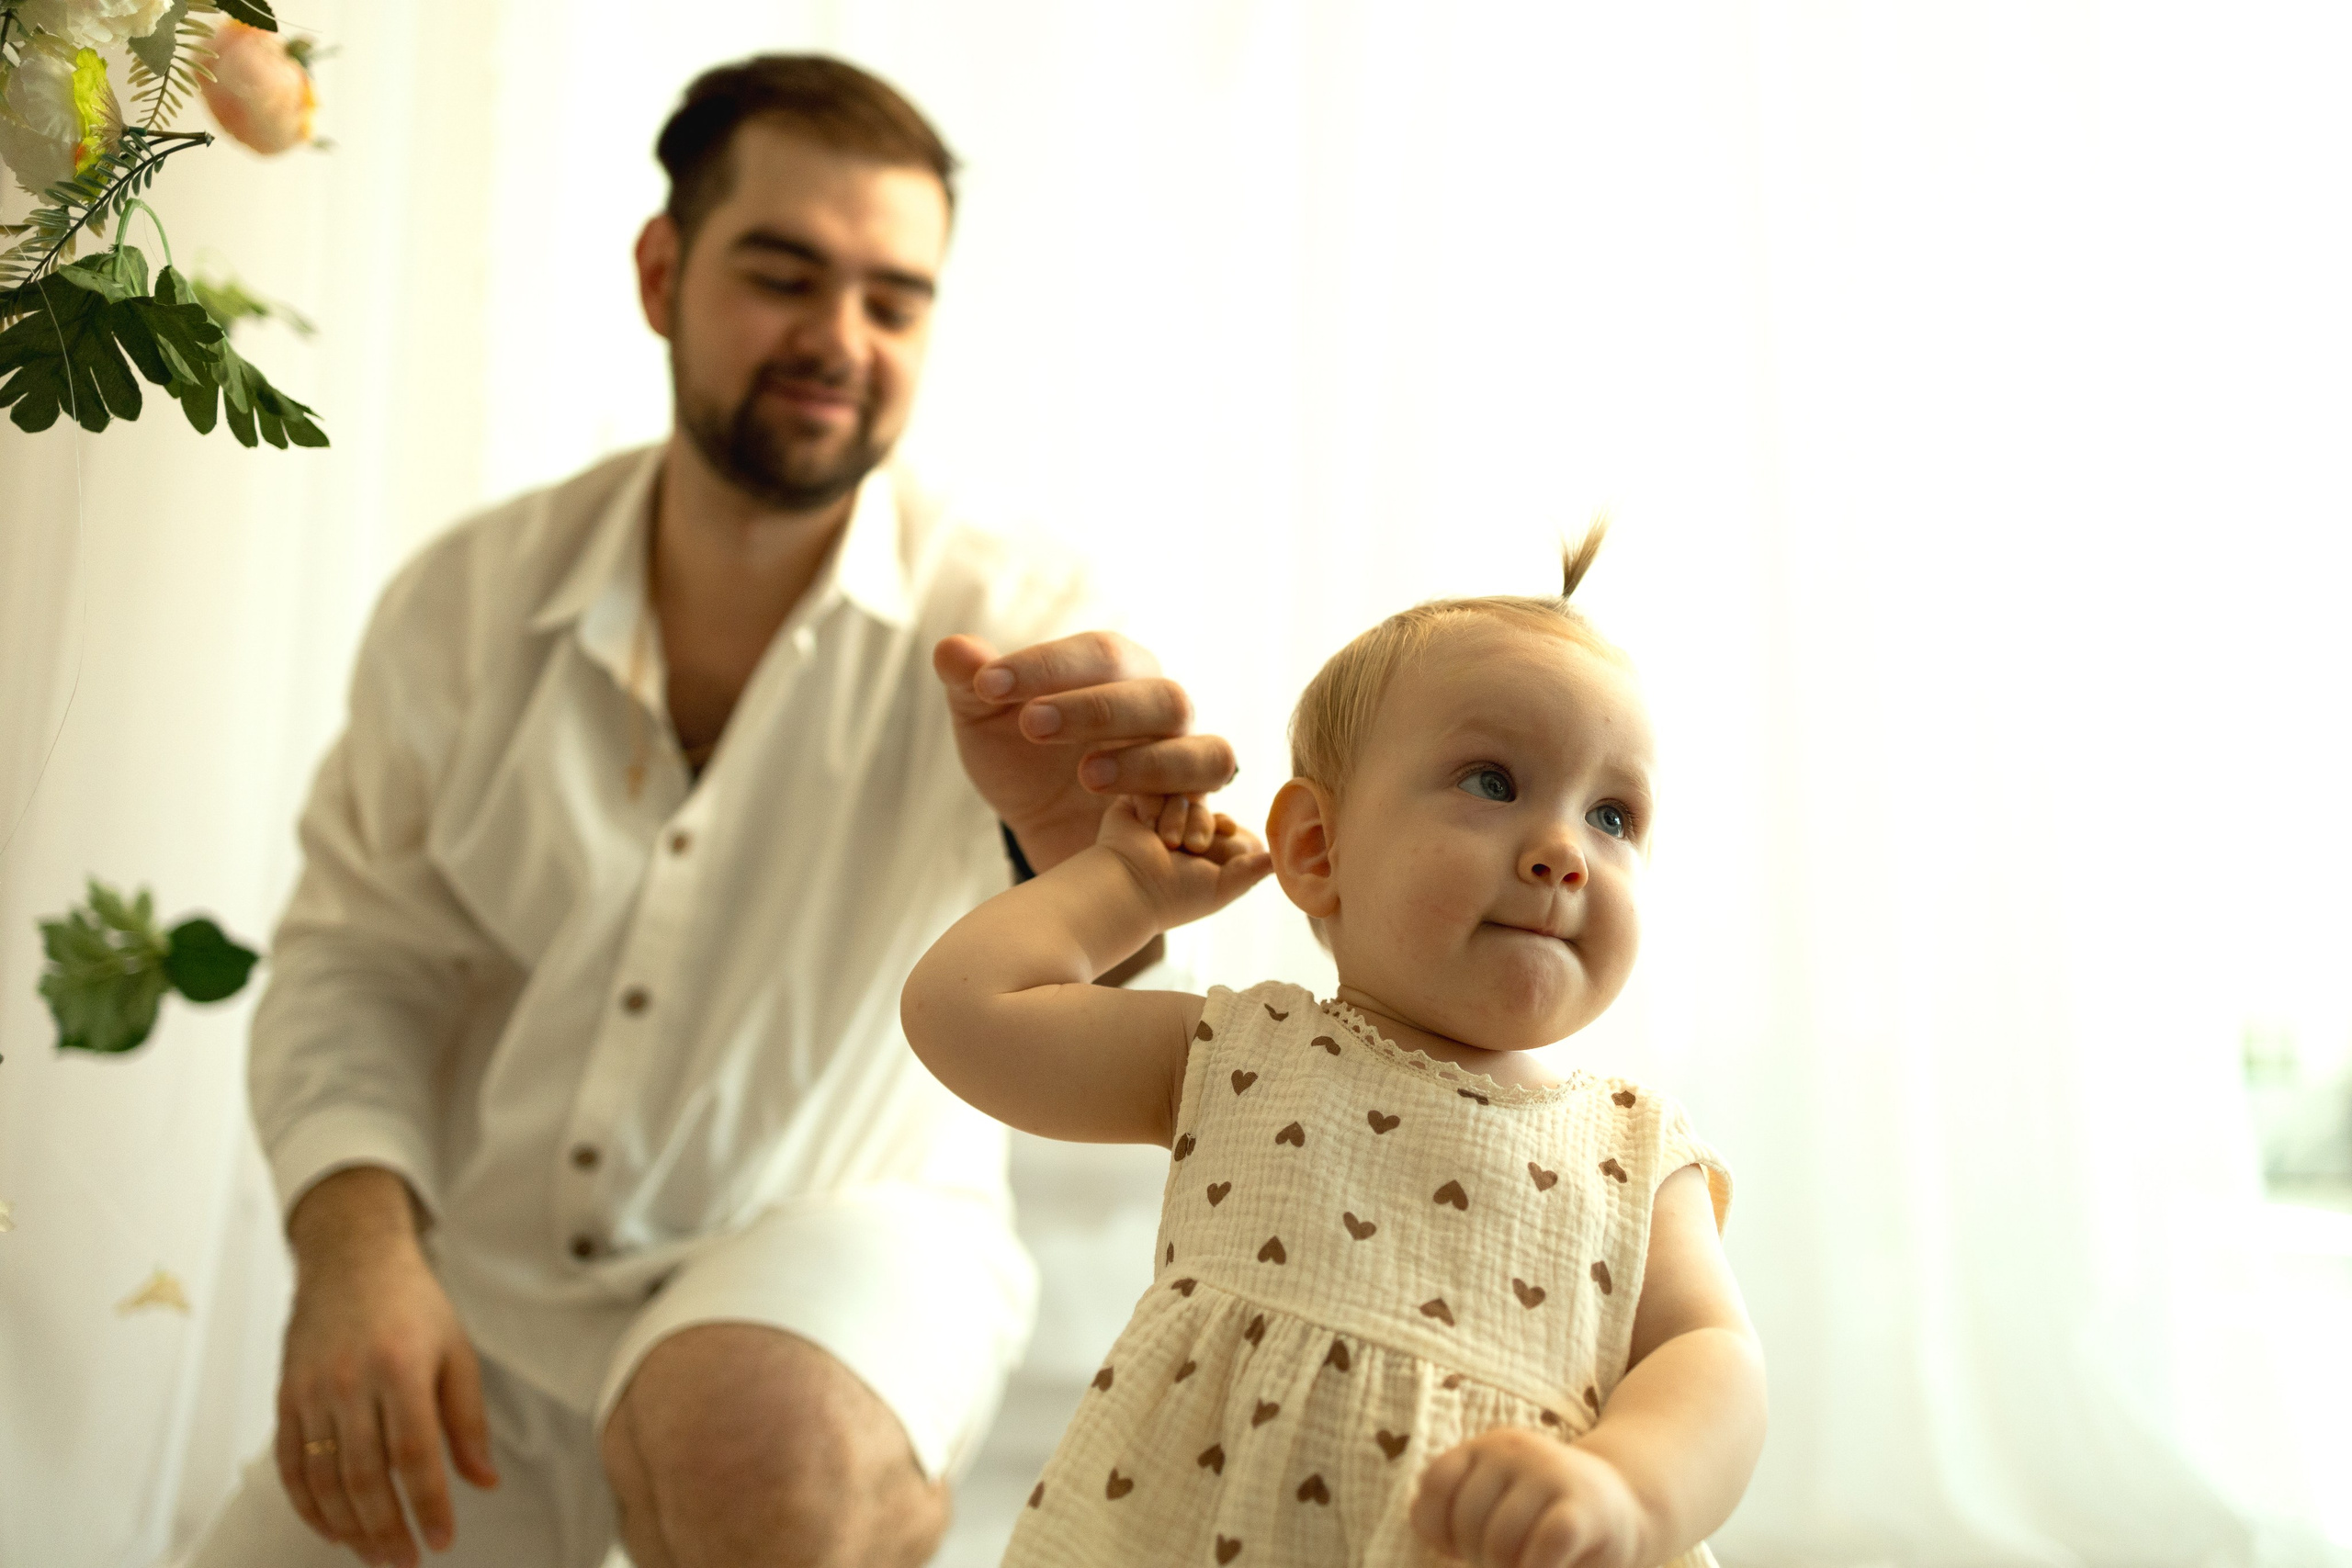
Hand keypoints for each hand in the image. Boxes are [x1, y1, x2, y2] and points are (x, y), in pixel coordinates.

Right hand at [275, 1169, 497, 1566]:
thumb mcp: (456, 1351)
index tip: (441, 1542)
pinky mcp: (285, 1398)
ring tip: (375, 1554)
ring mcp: (311, 1392)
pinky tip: (331, 1529)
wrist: (350, 1259)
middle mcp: (351, 1383)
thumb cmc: (412, 1304)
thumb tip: (483, 1482)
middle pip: (364, 1477)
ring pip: (324, 1479)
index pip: (414, 1455)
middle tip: (405, 1562)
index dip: (427, 1505)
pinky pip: (290, 1465)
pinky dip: (308, 1505)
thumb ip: (468, 1420)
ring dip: (349, 1527)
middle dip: (386, 1529)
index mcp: (401, 1369)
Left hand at [934, 632, 1238, 872]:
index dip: (1046, 665)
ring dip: (1148, 763)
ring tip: (1087, 776)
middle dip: (1097, 709)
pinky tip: (1131, 826)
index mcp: (1117, 669)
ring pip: (1203, 750)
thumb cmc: (1020, 757)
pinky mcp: (1192, 812)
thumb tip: (951, 650)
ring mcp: (1185, 759)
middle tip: (1031, 725)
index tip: (986, 684)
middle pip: (1160, 695)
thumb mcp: (984, 721)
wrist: (1041, 826)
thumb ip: (969, 683)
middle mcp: (1162, 707)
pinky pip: (1207, 809)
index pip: (1099, 652)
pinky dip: (1179, 817)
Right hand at [1095, 794, 1272, 927]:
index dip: (1223, 826)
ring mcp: (1155, 817)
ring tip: (1165, 841)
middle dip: (1201, 824)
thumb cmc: (1176, 896)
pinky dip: (1155, 805)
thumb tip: (1282, 859)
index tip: (1225, 830)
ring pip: (1184, 796)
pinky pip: (1156, 786)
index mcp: (1201, 852)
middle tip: (1189, 847)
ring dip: (1178, 817)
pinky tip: (1146, 826)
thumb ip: (1253, 870)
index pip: (1224, 824)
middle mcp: (1179, 832)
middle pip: (1206, 807)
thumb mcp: (1223, 887)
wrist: (1130, 885)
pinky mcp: (1133, 802)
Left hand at [1410, 1429, 1646, 1567]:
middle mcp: (1514, 1450)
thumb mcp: (1497, 1501)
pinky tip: (1547, 1566)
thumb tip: (1435, 1540)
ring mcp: (1550, 1474)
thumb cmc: (1544, 1516)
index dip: (1439, 1528)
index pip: (1436, 1484)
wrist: (1627, 1505)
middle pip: (1468, 1521)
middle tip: (1505, 1561)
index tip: (1457, 1548)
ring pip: (1500, 1539)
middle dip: (1480, 1557)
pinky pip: (1542, 1548)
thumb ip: (1457, 1513)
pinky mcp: (1583, 1507)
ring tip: (1528, 1563)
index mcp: (1485, 1448)